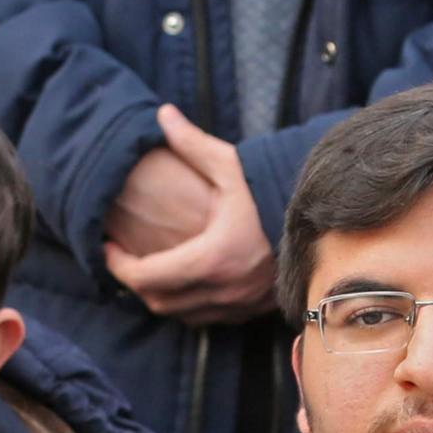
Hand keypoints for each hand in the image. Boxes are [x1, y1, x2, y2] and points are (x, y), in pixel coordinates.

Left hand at [104, 106, 276, 324]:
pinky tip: (185, 280)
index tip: (107, 247)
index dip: (117, 266)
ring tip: (150, 269)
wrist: (325, 219)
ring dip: (160, 296)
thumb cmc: (272, 190)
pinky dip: (188, 305)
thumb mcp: (230, 164)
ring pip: (182, 315)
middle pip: (159, 301)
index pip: (147, 277)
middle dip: (135, 283)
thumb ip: (193, 144)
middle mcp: (225, 289)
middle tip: (122, 259)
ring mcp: (240, 304)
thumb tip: (162, 114)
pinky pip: (208, 318)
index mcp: (212, 258)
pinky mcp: (254, 309)